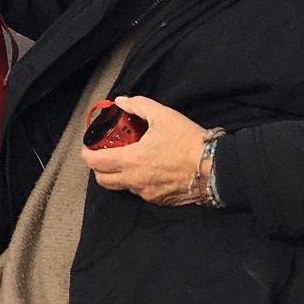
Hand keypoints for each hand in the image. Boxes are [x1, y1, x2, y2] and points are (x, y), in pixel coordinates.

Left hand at [80, 96, 208, 205]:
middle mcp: (135, 180)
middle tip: (105, 156)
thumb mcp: (163, 115)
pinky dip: (138, 183)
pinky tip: (148, 171)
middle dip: (99, 168)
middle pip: (103, 180)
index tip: (88, 148)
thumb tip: (121, 102)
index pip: (95, 163)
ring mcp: (148, 193)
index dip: (86, 155)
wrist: (217, 168)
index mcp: (131, 160)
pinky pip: (142, 193)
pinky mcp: (161, 201)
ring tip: (128, 162)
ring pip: (123, 187)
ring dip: (119, 176)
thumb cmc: (188, 140)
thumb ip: (138, 105)